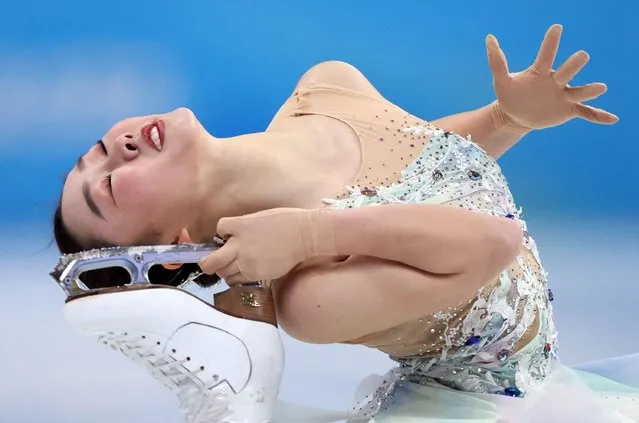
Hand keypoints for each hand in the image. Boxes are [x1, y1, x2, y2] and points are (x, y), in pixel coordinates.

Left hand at [198, 208, 334, 283]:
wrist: (305, 236)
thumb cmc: (286, 222)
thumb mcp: (259, 217)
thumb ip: (242, 226)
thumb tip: (230, 236)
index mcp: (241, 226)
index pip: (219, 228)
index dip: (222, 232)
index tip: (227, 234)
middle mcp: (240, 245)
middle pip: (211, 261)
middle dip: (207, 262)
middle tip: (211, 261)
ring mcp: (248, 262)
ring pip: (223, 273)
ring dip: (224, 270)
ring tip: (233, 265)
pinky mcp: (256, 274)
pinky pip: (237, 280)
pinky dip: (237, 277)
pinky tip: (245, 270)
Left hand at [486, 24, 617, 130]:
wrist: (515, 116)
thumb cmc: (510, 95)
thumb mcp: (501, 80)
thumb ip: (496, 61)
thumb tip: (489, 37)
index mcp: (540, 72)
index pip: (546, 55)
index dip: (550, 43)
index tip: (556, 28)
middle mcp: (556, 81)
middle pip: (566, 71)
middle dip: (573, 65)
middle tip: (582, 56)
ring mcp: (564, 95)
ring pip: (579, 92)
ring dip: (590, 90)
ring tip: (601, 87)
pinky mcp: (568, 110)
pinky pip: (586, 112)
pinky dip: (599, 115)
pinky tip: (612, 119)